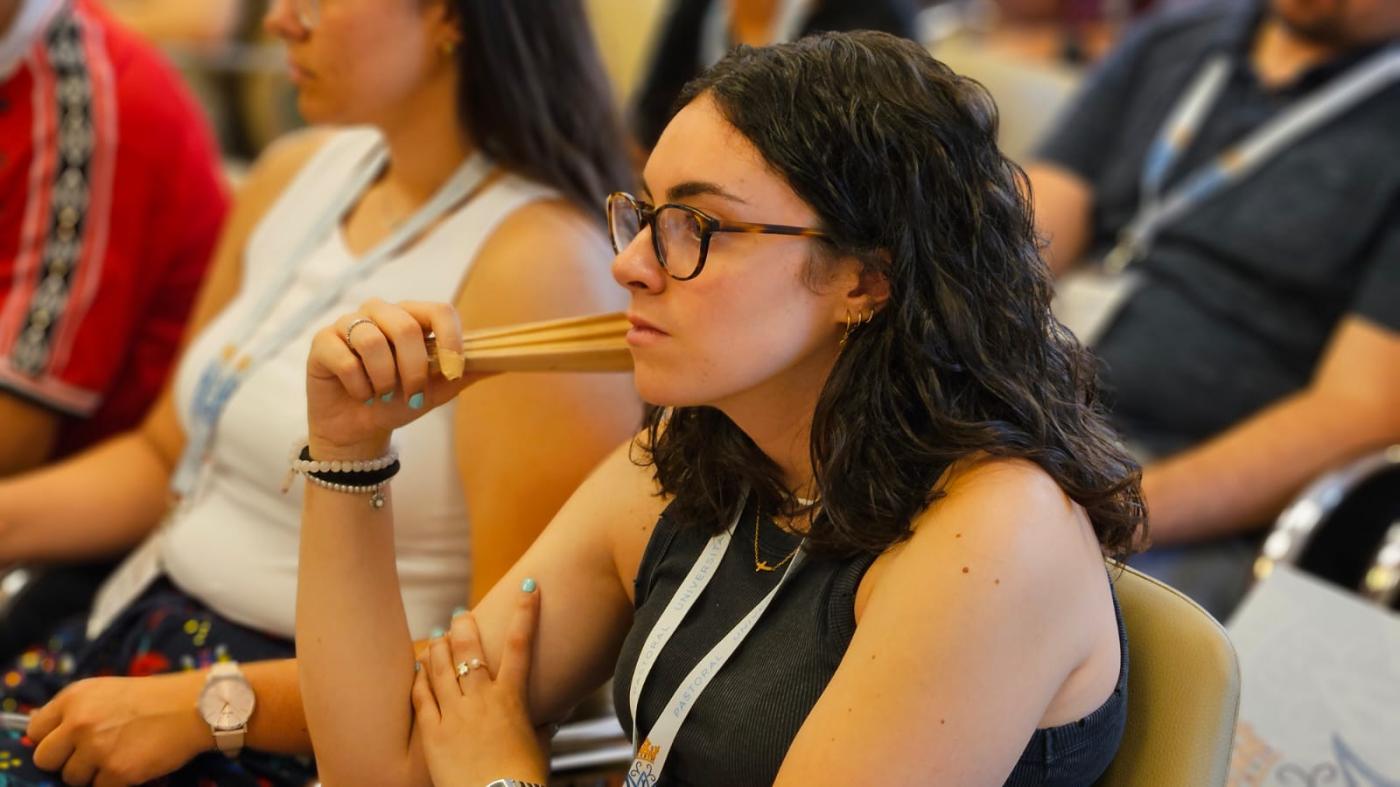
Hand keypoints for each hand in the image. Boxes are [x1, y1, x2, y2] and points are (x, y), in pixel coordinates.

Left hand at [27, 672, 211, 785]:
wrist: (196, 706)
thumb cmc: (155, 697)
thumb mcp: (108, 691)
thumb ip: (77, 710)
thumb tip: (51, 736)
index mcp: (75, 697)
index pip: (35, 730)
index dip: (51, 739)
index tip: (68, 743)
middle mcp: (79, 722)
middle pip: (45, 759)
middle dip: (66, 761)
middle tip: (91, 756)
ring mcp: (96, 748)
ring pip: (72, 778)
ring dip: (92, 773)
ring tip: (120, 756)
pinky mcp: (116, 772)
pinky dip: (115, 782)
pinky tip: (133, 764)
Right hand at [306, 299, 488, 459]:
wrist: (358, 429)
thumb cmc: (398, 402)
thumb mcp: (437, 391)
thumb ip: (464, 374)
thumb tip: (503, 362)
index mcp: (412, 318)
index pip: (439, 310)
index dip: (450, 338)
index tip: (453, 371)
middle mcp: (381, 312)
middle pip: (405, 326)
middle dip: (413, 369)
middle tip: (412, 395)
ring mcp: (349, 323)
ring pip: (372, 340)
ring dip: (384, 379)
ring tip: (383, 395)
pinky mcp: (322, 341)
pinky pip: (345, 358)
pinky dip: (358, 385)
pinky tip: (360, 394)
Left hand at [412, 581, 548, 786]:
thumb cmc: (524, 779)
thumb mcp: (538, 747)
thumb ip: (539, 727)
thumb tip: (550, 721)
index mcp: (512, 699)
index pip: (521, 645)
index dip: (526, 612)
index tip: (529, 587)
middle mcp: (482, 699)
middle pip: (470, 650)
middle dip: (465, 626)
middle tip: (460, 612)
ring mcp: (455, 714)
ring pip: (441, 668)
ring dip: (438, 647)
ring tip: (435, 634)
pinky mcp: (434, 733)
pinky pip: (422, 698)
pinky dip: (419, 680)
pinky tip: (417, 669)